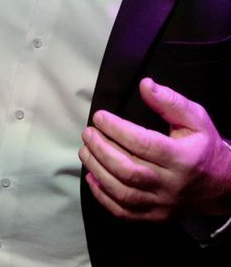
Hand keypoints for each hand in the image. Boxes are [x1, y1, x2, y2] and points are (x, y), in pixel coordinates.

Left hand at [80, 78, 230, 220]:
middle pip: (129, 170)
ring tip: (85, 150)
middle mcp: (171, 184)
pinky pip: (123, 212)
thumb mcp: (196, 120)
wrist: (222, 187)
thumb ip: (171, 102)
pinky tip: (91, 177)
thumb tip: (145, 85)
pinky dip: (102, 196)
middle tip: (87, 133)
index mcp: (183, 158)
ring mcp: (162, 203)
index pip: (144, 144)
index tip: (99, 117)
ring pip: (123, 192)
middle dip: (101, 149)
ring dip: (97, 170)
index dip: (116, 129)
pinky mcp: (155, 217)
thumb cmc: (203, 148)